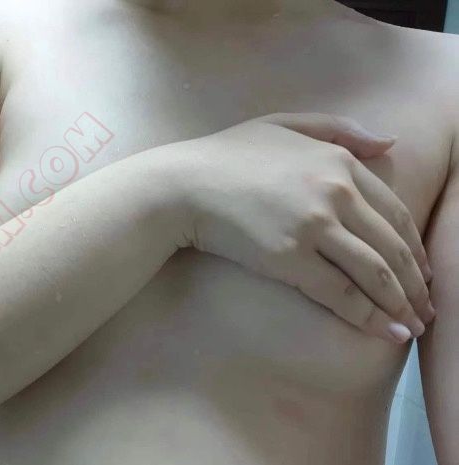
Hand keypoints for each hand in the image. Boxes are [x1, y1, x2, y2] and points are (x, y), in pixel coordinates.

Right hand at [171, 113, 433, 343]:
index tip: (421, 272)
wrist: (184, 185)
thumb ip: (340, 129)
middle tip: (426, 309)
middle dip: (416, 284)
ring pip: (374, 273)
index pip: (396, 212)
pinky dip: (368, 316)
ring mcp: (314, 226)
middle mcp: (335, 193)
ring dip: (401, 305)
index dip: (414, 247)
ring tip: (412, 327)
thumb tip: (390, 144)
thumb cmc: (228, 154)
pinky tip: (387, 332)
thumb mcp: (285, 123)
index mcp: (339, 161)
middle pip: (392, 246)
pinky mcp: (290, 259)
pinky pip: (340, 293)